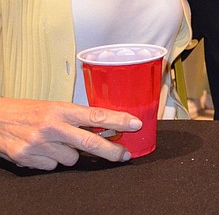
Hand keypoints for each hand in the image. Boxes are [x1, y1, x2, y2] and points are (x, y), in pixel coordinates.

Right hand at [0, 97, 141, 169]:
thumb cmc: (27, 112)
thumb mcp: (54, 108)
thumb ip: (77, 118)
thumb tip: (106, 127)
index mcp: (60, 110)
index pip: (96, 115)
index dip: (118, 120)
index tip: (135, 124)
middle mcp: (51, 126)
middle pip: (90, 142)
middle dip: (111, 151)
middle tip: (124, 155)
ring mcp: (39, 144)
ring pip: (72, 158)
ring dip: (70, 153)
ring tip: (56, 142)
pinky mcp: (28, 159)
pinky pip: (53, 166)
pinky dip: (52, 160)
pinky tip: (42, 150)